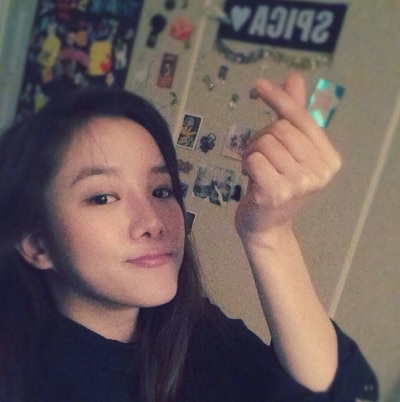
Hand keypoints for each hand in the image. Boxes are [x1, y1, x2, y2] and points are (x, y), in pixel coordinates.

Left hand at [235, 73, 341, 242]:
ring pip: (264, 143)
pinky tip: (251, 179)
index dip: (279, 99)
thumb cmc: (276, 185)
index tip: (258, 85)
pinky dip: (246, 165)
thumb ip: (293, 116)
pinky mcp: (276, 192)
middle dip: (261, 139)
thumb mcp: (289, 151)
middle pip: (279, 129)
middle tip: (259, 157)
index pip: (301, 119)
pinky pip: (253, 159)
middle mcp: (320, 172)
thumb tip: (294, 78)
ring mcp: (299, 184)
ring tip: (255, 170)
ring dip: (252, 153)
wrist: (265, 226)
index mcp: (329, 159)